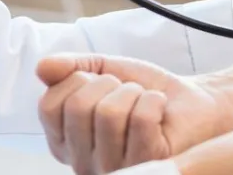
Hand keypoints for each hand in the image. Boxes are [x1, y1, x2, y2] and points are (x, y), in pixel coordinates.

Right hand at [37, 55, 225, 173]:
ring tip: (143, 100)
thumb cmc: (145, 92)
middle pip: (77, 107)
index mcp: (66, 141)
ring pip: (108, 113)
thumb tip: (42, 67)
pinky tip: (158, 110)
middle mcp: (83, 161)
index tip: (99, 82)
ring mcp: (115, 167)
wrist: (191, 102)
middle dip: (108, 84)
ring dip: (133, 93)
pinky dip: (153, 101)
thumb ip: (71, 68)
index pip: (49, 105)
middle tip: (126, 91)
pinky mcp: (147, 163)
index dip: (78, 80)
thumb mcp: (103, 71)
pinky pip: (140, 119)